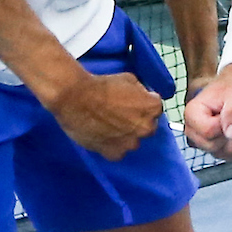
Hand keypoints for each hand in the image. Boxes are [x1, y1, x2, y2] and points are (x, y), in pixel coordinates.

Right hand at [46, 71, 162, 160]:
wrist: (76, 98)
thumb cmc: (102, 85)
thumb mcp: (129, 79)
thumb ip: (141, 92)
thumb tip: (142, 96)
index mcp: (152, 108)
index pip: (155, 107)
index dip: (143, 103)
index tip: (133, 102)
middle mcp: (145, 127)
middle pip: (147, 126)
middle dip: (137, 120)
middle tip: (121, 114)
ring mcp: (129, 143)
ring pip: (133, 141)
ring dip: (126, 135)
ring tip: (110, 125)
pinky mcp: (113, 153)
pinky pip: (118, 152)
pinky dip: (112, 146)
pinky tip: (103, 135)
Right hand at [184, 62, 231, 159]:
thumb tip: (230, 133)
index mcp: (192, 113)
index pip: (207, 132)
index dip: (223, 124)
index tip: (227, 110)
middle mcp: (195, 129)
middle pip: (212, 146)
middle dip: (228, 134)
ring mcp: (205, 140)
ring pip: (221, 154)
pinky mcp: (218, 147)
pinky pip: (231, 157)